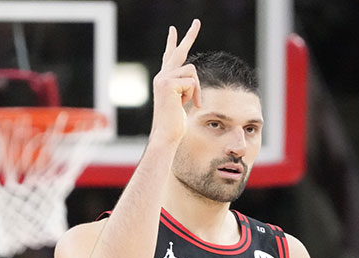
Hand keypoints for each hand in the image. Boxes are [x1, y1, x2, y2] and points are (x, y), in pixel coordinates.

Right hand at [149, 19, 201, 144]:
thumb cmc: (175, 124)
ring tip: (188, 103)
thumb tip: (191, 81)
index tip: (173, 29)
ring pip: (192, 72)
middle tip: (197, 21)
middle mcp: (162, 76)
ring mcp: (163, 78)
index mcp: (164, 80)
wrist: (166, 134)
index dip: (172, 43)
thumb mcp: (181, 102)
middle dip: (190, 35)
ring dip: (195, 90)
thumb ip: (184, 89)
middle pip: (179, 51)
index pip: (169, 57)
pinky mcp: (168, 83)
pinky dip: (193, 94)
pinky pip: (192, 82)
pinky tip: (184, 105)